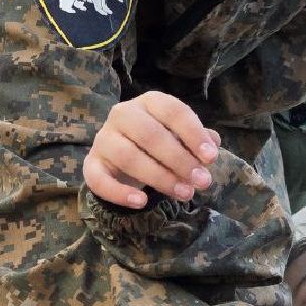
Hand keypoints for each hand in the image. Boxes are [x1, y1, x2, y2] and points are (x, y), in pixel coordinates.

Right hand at [83, 91, 220, 207]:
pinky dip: (120, 193)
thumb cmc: (157, 144)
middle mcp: (122, 114)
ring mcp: (103, 139)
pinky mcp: (91, 164)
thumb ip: (198, 139)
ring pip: (129, 157)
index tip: (211, 158)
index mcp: (148, 102)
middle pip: (150, 135)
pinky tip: (142, 203)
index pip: (172, 111)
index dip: (193, 134)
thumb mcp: (179, 137)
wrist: (121, 158)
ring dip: (160, 178)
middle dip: (179, 160)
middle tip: (202, 182)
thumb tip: (213, 144)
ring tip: (185, 194)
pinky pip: (100, 180)